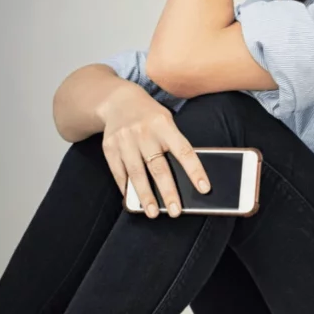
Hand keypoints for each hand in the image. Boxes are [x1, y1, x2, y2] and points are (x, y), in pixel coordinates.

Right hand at [95, 85, 211, 217]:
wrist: (118, 101)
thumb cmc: (150, 117)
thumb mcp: (166, 122)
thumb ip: (174, 145)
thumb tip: (185, 178)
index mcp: (164, 125)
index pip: (184, 151)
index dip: (195, 171)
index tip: (204, 189)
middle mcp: (143, 133)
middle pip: (158, 167)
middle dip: (168, 192)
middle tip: (175, 211)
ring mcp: (124, 140)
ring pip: (136, 173)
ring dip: (145, 196)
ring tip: (152, 212)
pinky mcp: (109, 147)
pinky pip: (119, 173)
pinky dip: (126, 188)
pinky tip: (133, 201)